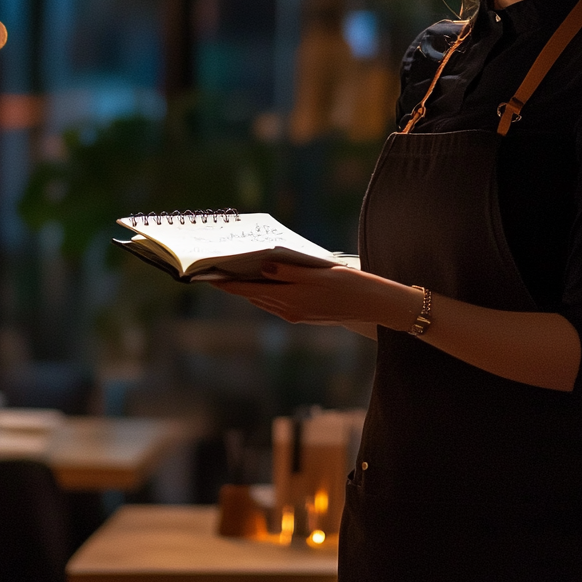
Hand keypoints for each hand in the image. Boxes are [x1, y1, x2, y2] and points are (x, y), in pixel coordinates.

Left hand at [215, 263, 420, 330]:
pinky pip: (275, 303)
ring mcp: (296, 314)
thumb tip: (264, 265)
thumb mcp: (320, 272)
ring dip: (247, 289)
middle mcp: (289, 310)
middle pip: (253, 295)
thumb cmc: (350, 284)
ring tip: (232, 274)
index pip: (249, 289)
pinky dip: (263, 293)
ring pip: (263, 300)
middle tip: (216, 270)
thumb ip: (290, 270)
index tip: (209, 275)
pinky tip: (261, 282)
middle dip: (234, 284)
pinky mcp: (303, 315)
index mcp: (291, 298)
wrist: (373, 306)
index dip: (227, 283)